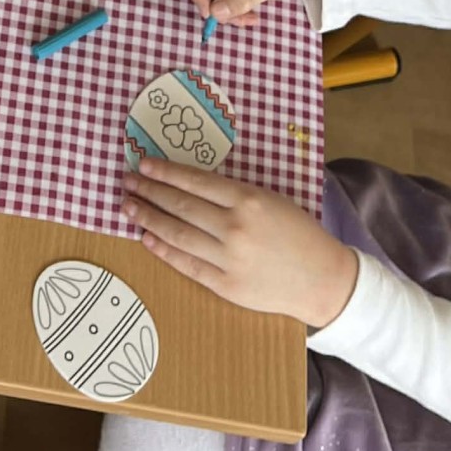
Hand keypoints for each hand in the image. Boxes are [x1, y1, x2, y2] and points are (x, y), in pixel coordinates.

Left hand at [124, 159, 357, 327]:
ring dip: (148, 218)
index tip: (144, 164)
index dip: (165, 172)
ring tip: (129, 207)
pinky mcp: (225, 286)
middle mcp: (234, 228)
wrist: (322, 279)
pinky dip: (163, 251)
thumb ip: (234, 194)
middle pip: (180, 206)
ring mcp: (228, 259)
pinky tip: (147, 238)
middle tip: (127, 182)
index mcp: (248, 199)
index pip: (195, 182)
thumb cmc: (298, 232)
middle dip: (149, 191)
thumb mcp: (271, 199)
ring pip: (177, 235)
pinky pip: (186, 264)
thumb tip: (191, 183)